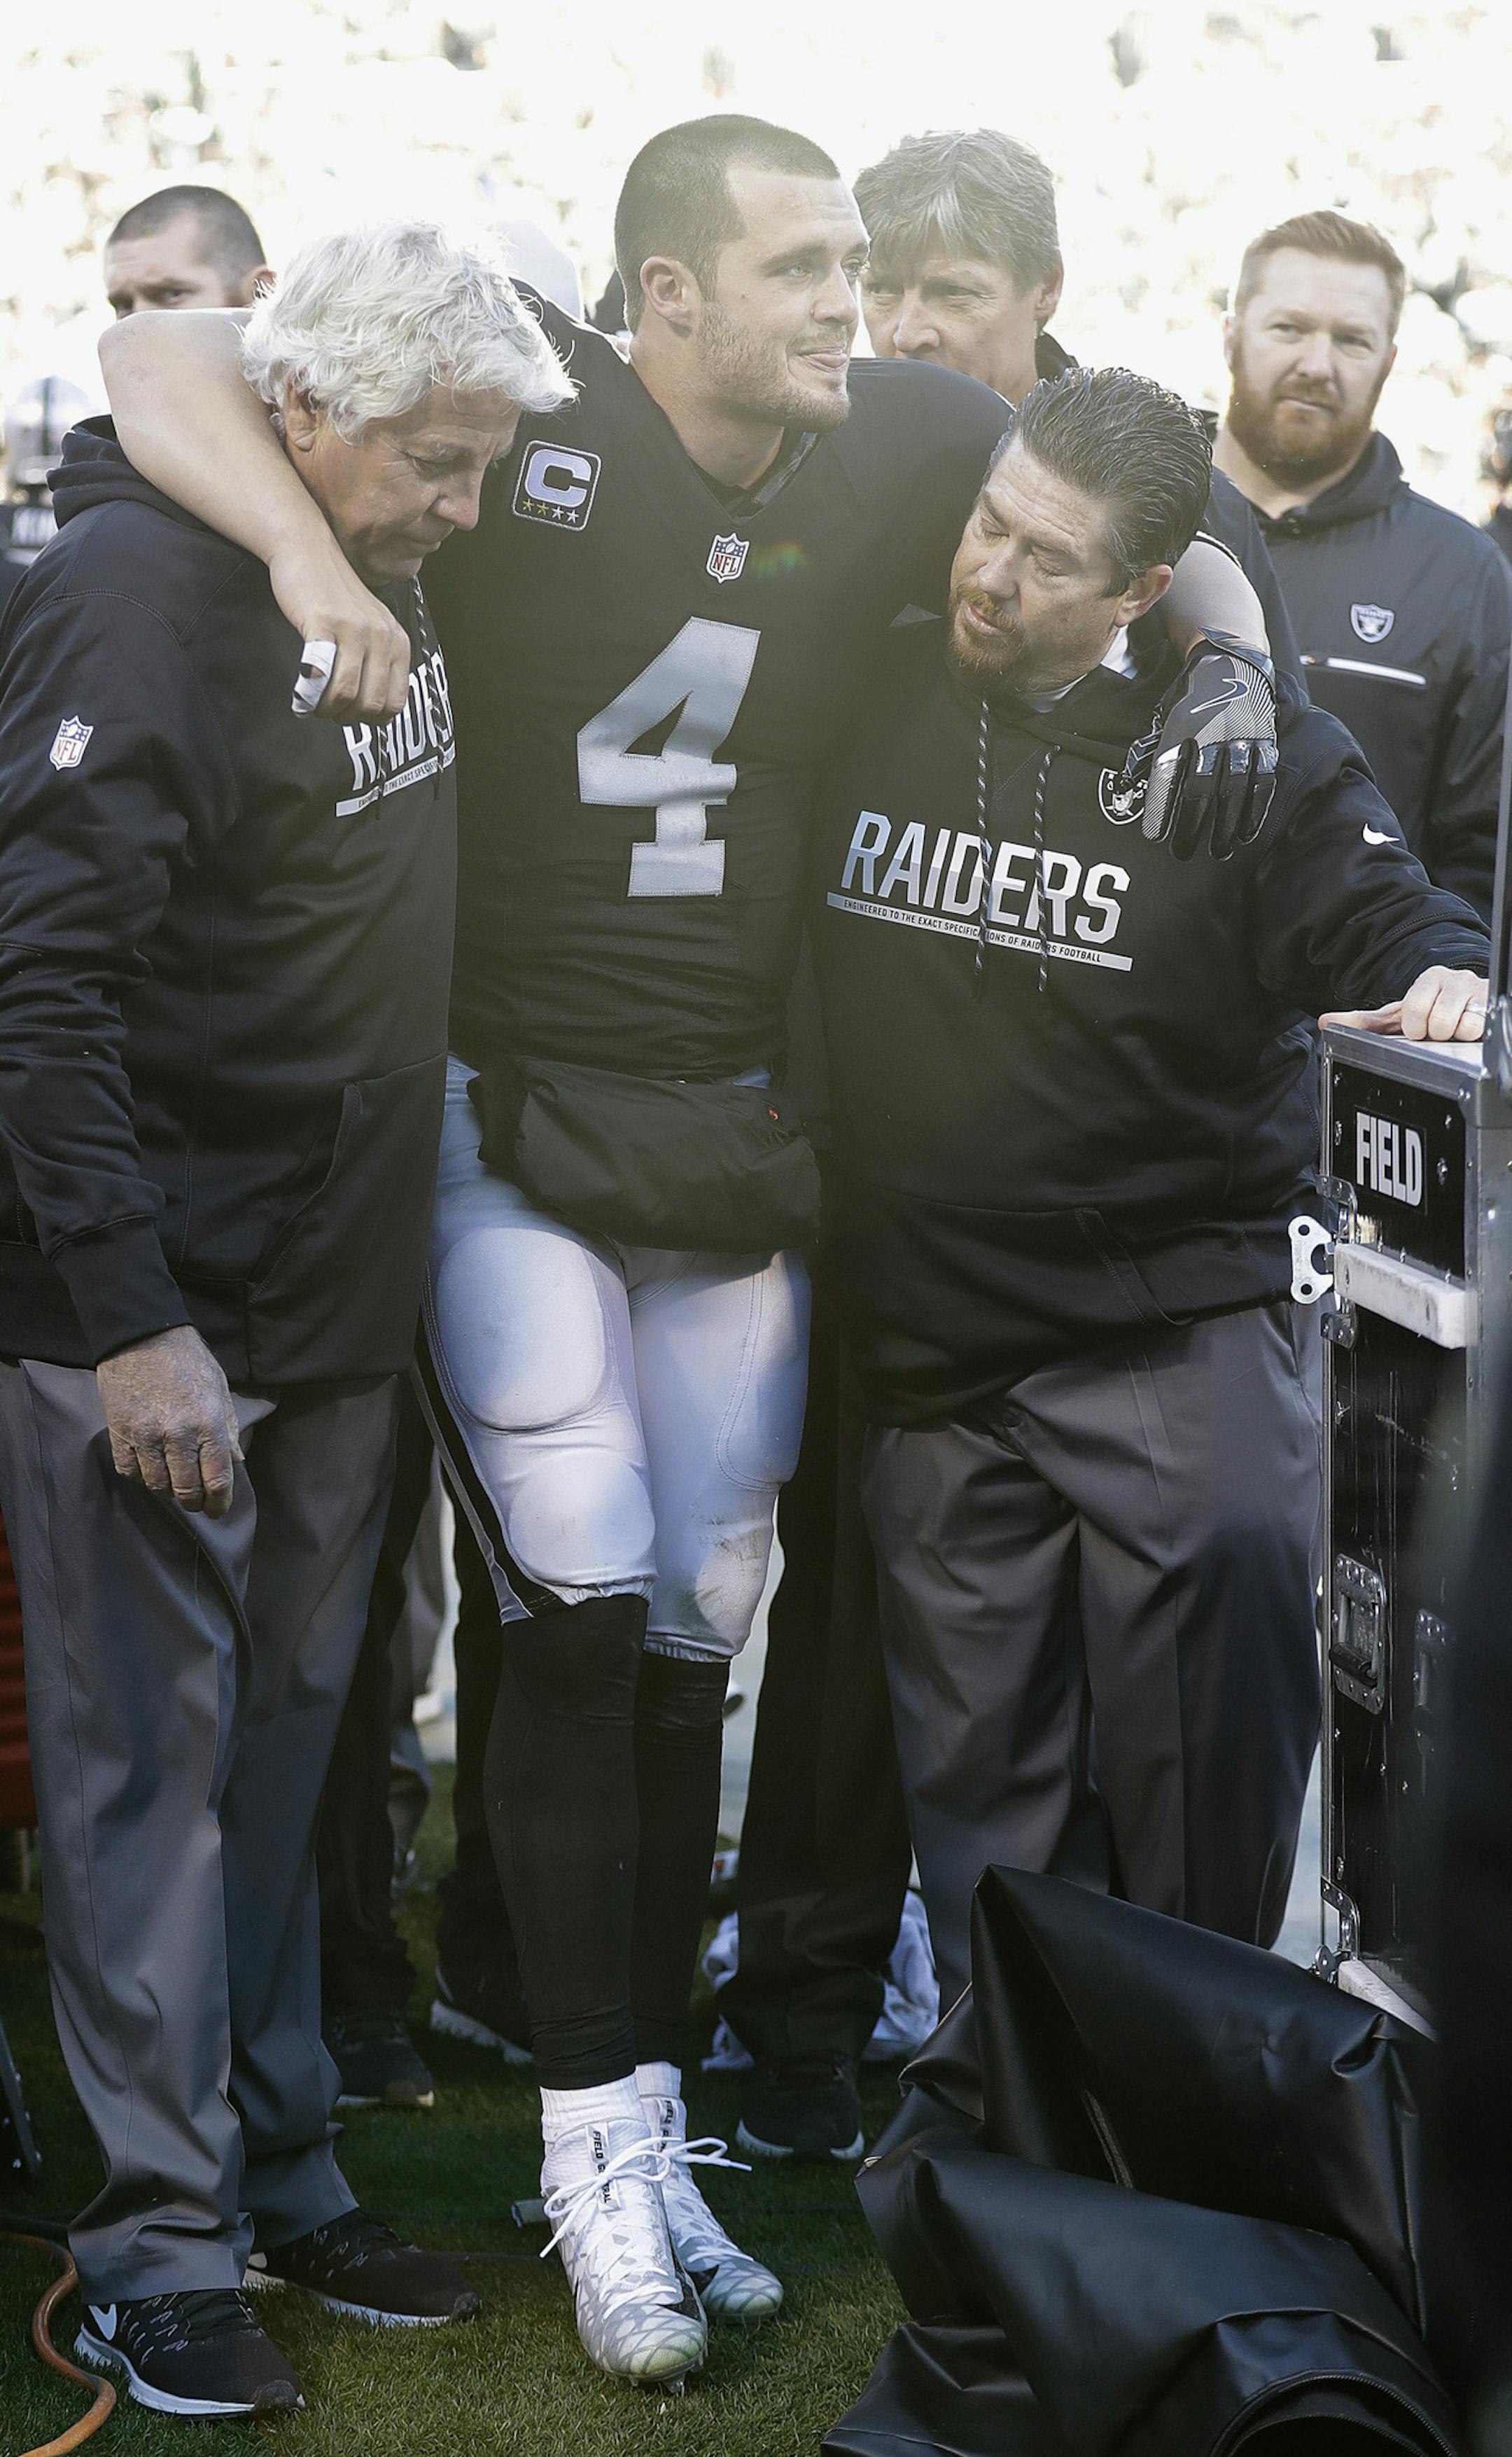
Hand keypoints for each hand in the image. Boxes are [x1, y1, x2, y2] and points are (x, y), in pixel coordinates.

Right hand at [96, 1325, 242, 1517]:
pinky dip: (140, 1476)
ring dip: (168, 1490)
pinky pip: (129, 1471)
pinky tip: (149, 1467)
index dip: (220, 1502)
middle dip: (194, 1502)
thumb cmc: (187, 1359)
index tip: (218, 1510)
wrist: (141, 1336)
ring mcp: (146, 1436)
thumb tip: (236, 1460)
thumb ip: (228, 1427)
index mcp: (208, 1423)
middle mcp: (178, 1434)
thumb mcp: (218, 1387)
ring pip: (157, 1485)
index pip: (217, 1479)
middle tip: (197, 1502)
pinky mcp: (119, 1433)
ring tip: (174, 1482)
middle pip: (187, 1489)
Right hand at [267, 531, 409, 722]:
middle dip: (346, 718)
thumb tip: (372, 710)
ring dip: (324, 709)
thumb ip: (377, 661)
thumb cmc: (334, 594)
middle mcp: (382, 637)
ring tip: (311, 704)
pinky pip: (321, 674)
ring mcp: (355, 629)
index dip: (370, 719)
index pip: (395, 703)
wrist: (307, 549)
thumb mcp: (371, 626)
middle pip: (370, 705)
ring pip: (345, 694)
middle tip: (327, 712)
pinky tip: (300, 694)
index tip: (350, 714)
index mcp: (398, 642)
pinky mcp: (325, 623)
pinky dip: (308, 693)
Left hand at [1139, 637, 1277, 859]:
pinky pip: (1262, 780)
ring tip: (1217, 851)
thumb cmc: (1192, 696)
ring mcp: (1242, 737)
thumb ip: (1150, 748)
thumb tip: (1126, 783)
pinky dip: (1255, 809)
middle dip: (1190, 825)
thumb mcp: (1165, 714)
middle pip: (1200, 788)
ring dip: (1225, 824)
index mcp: (1182, 726)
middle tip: (1181, 853)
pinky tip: (1246, 832)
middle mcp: (1213, 733)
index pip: (1167, 773)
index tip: (1153, 836)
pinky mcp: (1265, 741)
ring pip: (1233, 789)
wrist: (1233, 661)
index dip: (1160, 806)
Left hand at [1321, 968, 1488, 1042]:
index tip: (1416, 1030)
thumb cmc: (1432, 1011)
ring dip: (1454, 1037)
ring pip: (1462, 1026)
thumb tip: (1326, 1022)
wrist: (1470, 1006)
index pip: (1412, 1009)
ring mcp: (1478, 992)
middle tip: (1435, 1033)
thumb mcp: (1398, 1016)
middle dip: (1434, 1034)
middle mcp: (1455, 980)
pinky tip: (1469, 1033)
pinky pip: (1481, 1029)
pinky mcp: (1494, 1005)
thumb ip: (1365, 1021)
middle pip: (1438, 1021)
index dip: (1413, 1027)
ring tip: (1452, 1032)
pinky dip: (1473, 1037)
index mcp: (1429, 979)